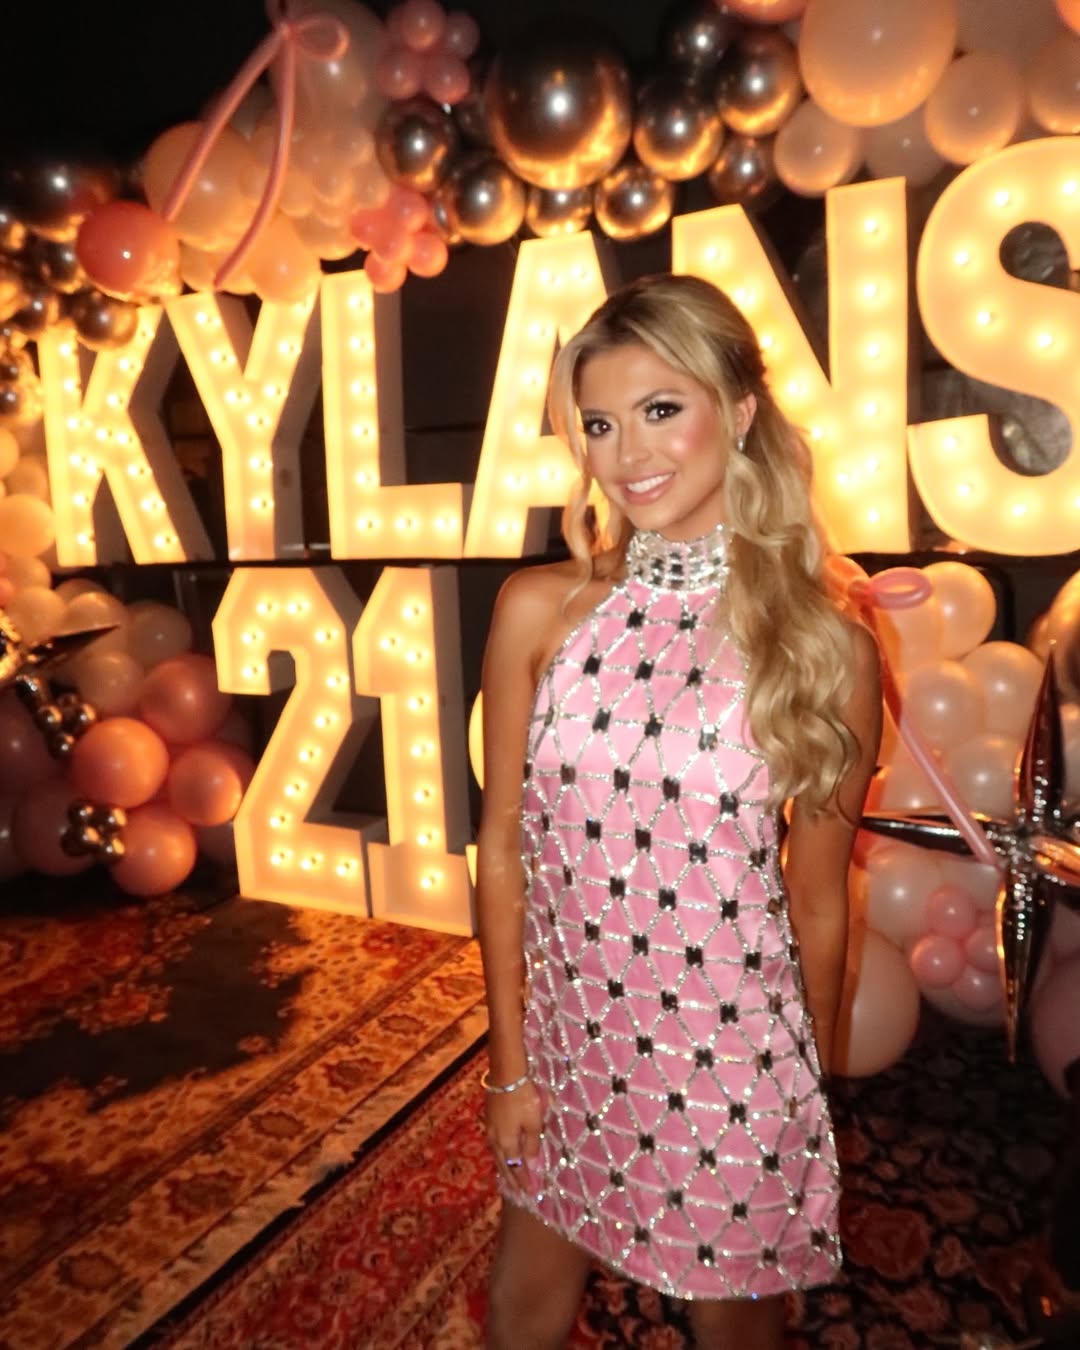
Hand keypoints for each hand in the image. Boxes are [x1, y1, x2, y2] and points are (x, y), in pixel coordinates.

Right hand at [485, 1078, 542, 1192]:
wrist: (505, 1074)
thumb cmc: (523, 1098)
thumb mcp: (533, 1122)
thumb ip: (532, 1144)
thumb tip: (531, 1164)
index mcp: (507, 1143)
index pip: (516, 1167)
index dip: (523, 1181)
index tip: (529, 1193)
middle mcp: (496, 1140)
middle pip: (504, 1164)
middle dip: (511, 1179)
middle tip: (517, 1192)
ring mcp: (490, 1129)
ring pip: (497, 1155)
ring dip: (504, 1167)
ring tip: (509, 1177)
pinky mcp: (489, 1119)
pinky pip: (494, 1144)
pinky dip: (500, 1154)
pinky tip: (502, 1153)